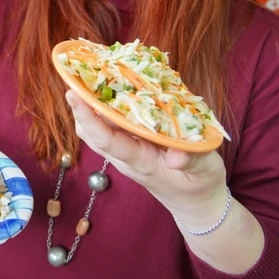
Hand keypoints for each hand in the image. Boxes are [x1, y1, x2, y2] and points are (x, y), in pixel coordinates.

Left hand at [67, 89, 228, 229]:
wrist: (195, 203)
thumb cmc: (200, 186)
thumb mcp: (206, 173)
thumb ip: (193, 162)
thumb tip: (176, 157)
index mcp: (141, 161)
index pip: (106, 139)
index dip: (88, 117)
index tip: (73, 94)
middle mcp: (126, 156)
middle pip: (90, 132)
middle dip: (80, 106)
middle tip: (76, 75)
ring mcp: (126, 151)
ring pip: (95, 130)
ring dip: (88, 106)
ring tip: (88, 77)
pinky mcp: (131, 146)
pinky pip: (108, 128)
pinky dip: (103, 109)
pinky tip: (110, 89)